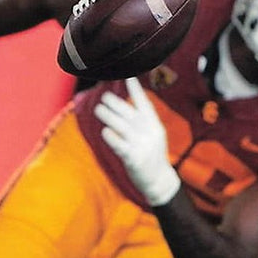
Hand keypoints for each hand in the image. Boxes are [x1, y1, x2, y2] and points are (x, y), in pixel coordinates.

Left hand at [93, 79, 181, 205]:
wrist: (159, 181)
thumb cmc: (152, 156)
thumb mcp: (154, 136)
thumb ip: (142, 122)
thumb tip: (124, 106)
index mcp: (155, 126)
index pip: (145, 104)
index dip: (136, 90)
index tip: (129, 76)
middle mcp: (150, 134)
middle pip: (130, 114)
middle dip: (116, 103)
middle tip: (103, 96)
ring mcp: (142, 146)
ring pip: (122, 127)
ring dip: (108, 116)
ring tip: (98, 109)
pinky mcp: (133, 159)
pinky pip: (119, 145)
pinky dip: (111, 137)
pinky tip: (104, 131)